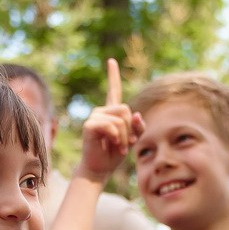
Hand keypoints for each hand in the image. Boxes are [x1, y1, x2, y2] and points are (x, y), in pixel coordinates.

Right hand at [76, 58, 143, 184]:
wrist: (100, 169)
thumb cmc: (114, 154)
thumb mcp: (132, 140)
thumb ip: (139, 127)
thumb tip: (138, 114)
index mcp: (111, 112)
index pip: (113, 90)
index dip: (112, 75)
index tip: (111, 61)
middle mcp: (102, 111)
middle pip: (126, 110)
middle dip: (130, 129)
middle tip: (124, 143)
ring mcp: (94, 117)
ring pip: (121, 119)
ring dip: (124, 137)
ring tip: (118, 146)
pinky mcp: (90, 125)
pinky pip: (111, 126)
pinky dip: (115, 138)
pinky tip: (110, 145)